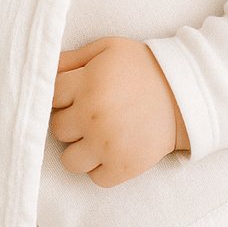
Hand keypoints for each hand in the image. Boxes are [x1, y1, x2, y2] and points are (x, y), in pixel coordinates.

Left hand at [50, 36, 188, 187]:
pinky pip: (95, 178)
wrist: (184, 93)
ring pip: (69, 160)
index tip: (76, 93)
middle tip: (91, 113)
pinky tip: (113, 150)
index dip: (62, 95)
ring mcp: (107, 145)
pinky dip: (102, 168)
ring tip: (98, 136)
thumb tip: (44, 70)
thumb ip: (72, 58)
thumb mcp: (108, 48)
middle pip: (57, 128)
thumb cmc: (142, 67)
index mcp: (88, 83)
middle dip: (71, 120)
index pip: (51, 96)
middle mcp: (93, 115)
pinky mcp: (123, 167)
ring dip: (81, 149)